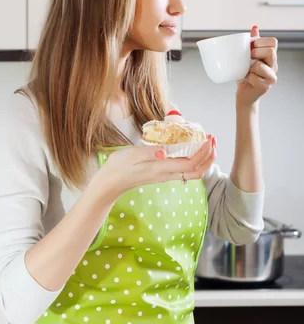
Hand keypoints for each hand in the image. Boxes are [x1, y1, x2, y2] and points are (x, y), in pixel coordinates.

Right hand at [94, 135, 216, 203]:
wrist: (109, 184)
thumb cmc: (117, 167)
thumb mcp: (131, 154)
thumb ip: (149, 152)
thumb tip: (166, 150)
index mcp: (160, 169)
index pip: (190, 164)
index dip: (204, 153)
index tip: (209, 139)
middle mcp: (166, 175)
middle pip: (196, 172)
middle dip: (209, 158)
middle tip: (213, 141)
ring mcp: (165, 177)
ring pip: (192, 173)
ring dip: (203, 160)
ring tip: (206, 144)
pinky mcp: (162, 175)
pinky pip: (184, 171)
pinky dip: (194, 161)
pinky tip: (191, 149)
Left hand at [236, 25, 277, 107]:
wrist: (243, 94)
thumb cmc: (245, 74)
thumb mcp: (247, 57)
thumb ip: (252, 43)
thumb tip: (255, 27)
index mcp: (270, 56)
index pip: (273, 42)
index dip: (260, 42)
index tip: (251, 47)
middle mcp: (274, 66)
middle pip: (270, 51)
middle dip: (255, 52)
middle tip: (248, 58)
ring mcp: (271, 77)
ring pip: (260, 66)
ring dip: (249, 68)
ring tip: (247, 72)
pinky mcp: (265, 87)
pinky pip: (254, 78)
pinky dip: (247, 78)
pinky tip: (247, 80)